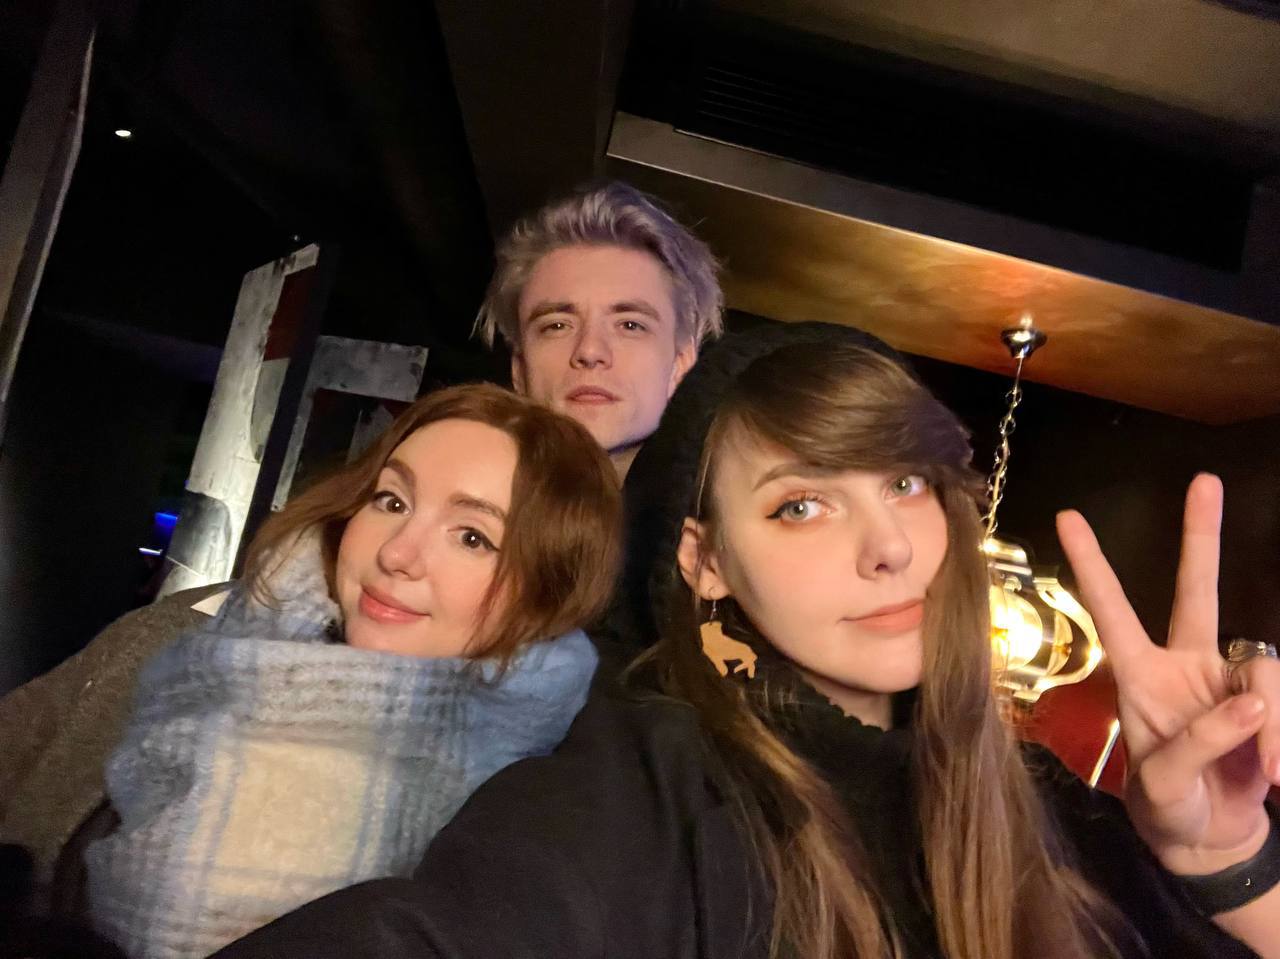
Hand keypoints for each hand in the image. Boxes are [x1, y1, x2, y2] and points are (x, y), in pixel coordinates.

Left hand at [1056, 474, 1279, 876]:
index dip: (1093, 567)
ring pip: (1263, 667)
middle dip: (1200, 537)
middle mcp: (1186, 665)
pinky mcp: (1268, 703)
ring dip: (1270, 722)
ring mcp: (1231, 680)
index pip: (1112, 611)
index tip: (1066, 517)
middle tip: (1204, 481)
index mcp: (1140, 676)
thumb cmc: (1168, 807)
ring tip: (1268, 774)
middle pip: (1198, 591)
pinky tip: (1276, 776)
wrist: (1209, 841)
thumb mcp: (1165, 784)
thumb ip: (1199, 743)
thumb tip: (1250, 701)